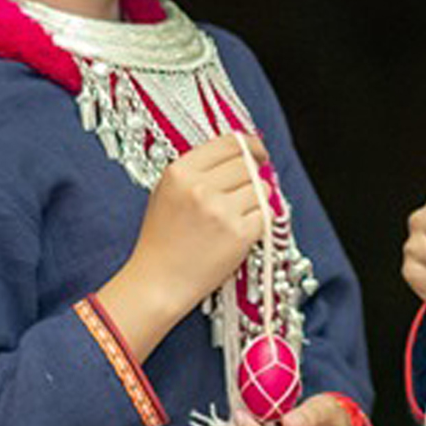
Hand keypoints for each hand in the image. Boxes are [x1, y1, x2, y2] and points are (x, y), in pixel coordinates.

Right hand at [96, 134, 268, 354]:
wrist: (158, 282)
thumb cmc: (162, 241)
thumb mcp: (166, 192)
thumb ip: (198, 170)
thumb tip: (239, 154)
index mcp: (180, 172)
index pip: (229, 143)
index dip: (251, 145)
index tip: (259, 152)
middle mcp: (200, 187)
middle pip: (248, 164)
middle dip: (255, 174)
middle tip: (251, 188)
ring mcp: (221, 211)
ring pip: (262, 189)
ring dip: (258, 200)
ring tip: (239, 215)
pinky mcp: (239, 234)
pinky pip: (266, 215)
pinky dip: (260, 222)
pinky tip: (242, 231)